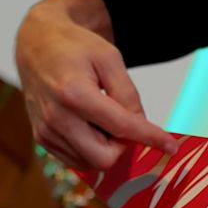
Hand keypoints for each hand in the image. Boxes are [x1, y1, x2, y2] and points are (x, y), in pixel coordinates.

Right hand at [15, 0, 177, 170]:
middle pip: (104, 158)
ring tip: (104, 118)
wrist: (37, 44)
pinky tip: (91, 126)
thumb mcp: (110, 59)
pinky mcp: (41, 139)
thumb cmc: (75, 47)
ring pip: (91, 163)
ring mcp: (45, 131)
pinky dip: (91, 149)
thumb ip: (128, 95)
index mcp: (74, 94)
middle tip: (127, 124)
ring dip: (107, 148)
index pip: (121, 127)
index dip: (150, 138)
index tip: (171, 147)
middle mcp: (56, 117)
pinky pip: (77, 160)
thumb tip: (140, 126)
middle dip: (124, 147)